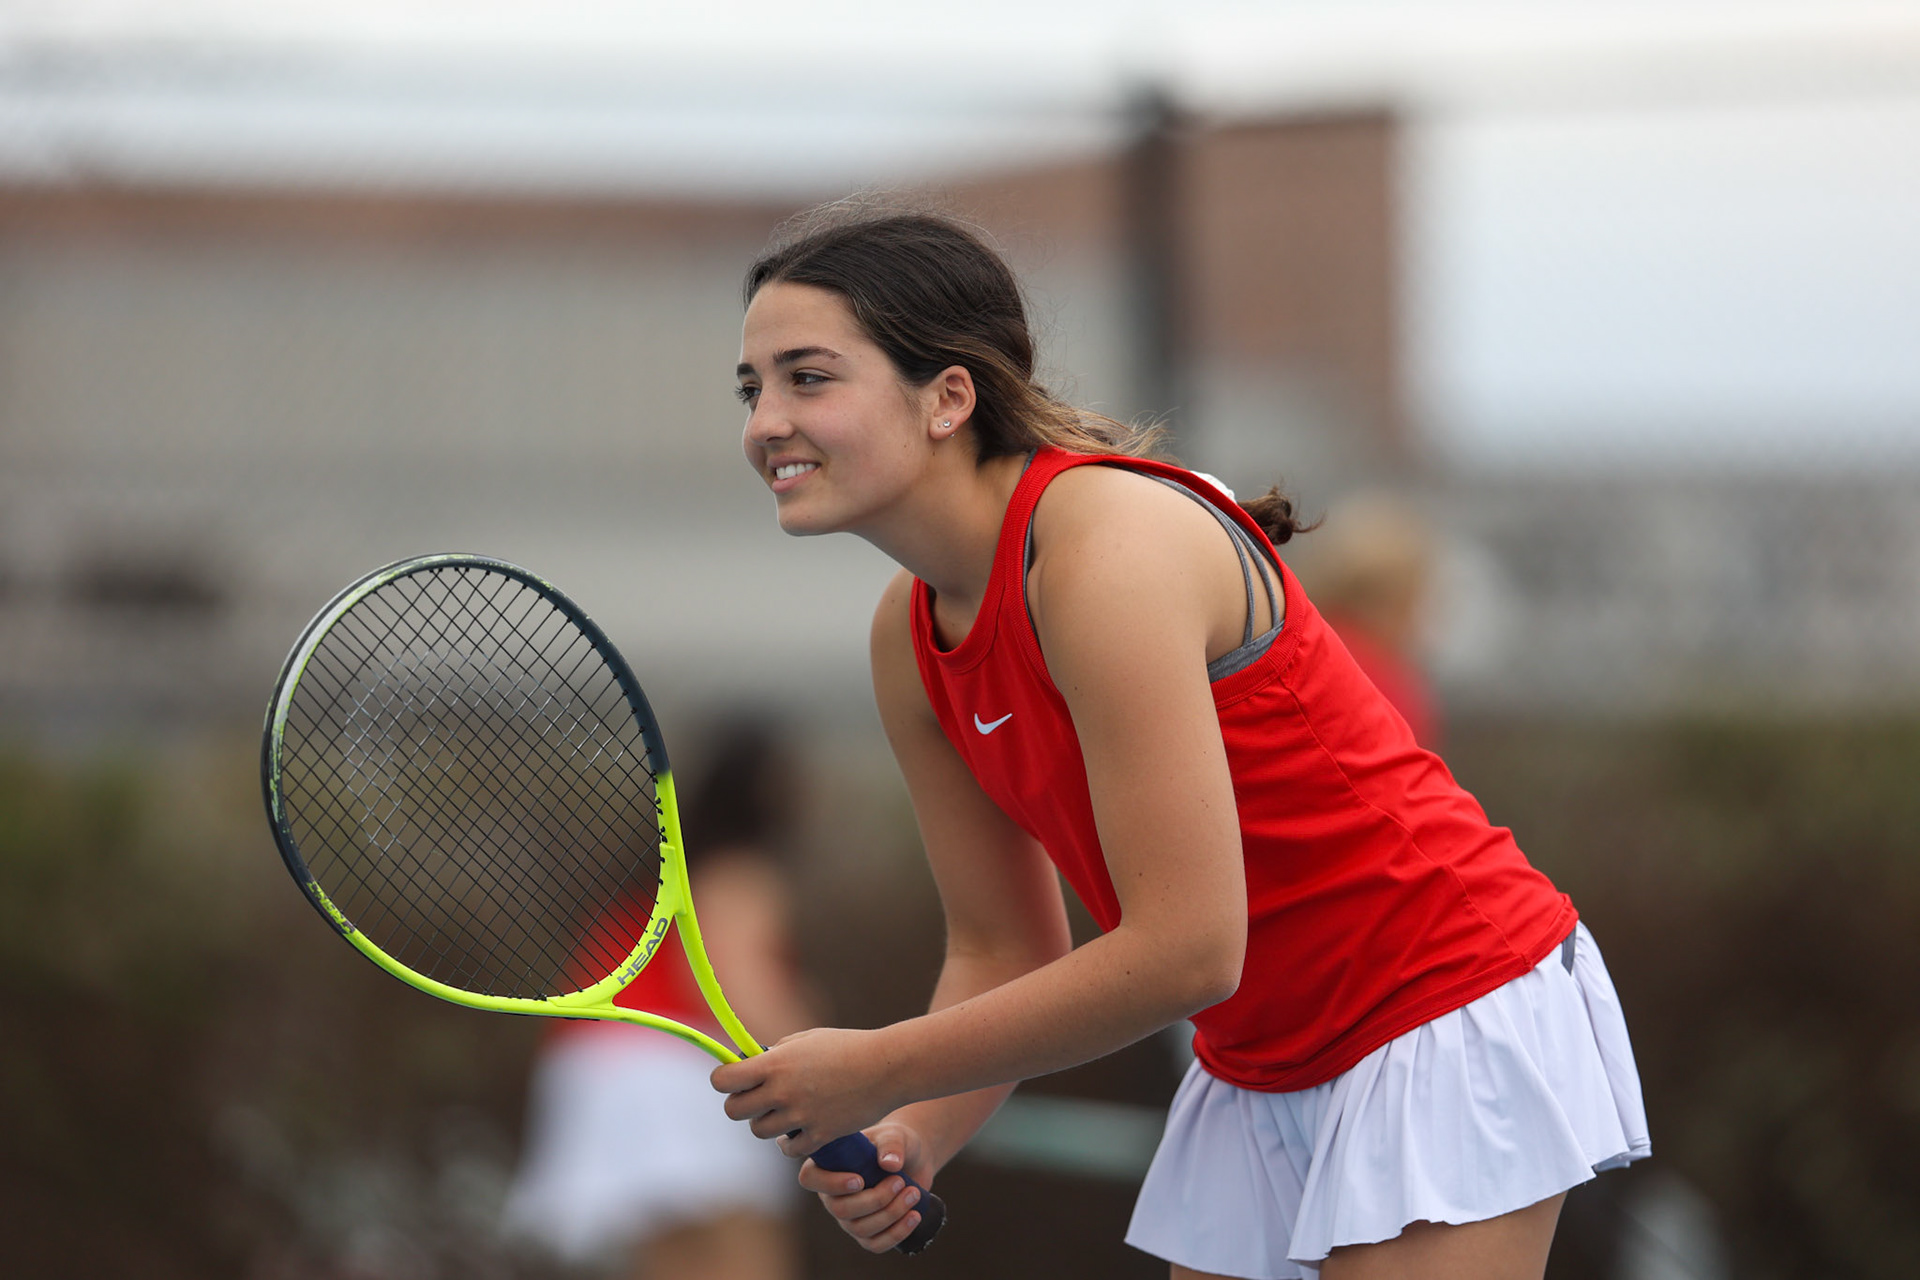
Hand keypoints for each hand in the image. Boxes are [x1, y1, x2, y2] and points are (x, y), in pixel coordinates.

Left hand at [710, 1025, 897, 1155]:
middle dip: (741, 1104)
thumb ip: (775, 1053)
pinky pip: (788, 1148)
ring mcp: (800, 1117)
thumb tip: (749, 1063)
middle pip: (733, 1111)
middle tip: (757, 1097)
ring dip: (767, 1121)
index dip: (723, 1080)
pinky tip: (803, 1126)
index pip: (723, 1080)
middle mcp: (782, 1092)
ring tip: (784, 1109)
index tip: (732, 1078)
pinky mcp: (819, 1136)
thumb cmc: (847, 1047)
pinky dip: (792, 1140)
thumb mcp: (806, 1039)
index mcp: (775, 1063)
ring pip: (759, 1131)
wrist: (888, 1068)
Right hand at [797, 1121, 932, 1253]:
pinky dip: (897, 1233)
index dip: (831, 1184)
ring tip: (913, 1193)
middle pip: (840, 1209)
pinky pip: (876, 1244)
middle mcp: (833, 1195)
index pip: (810, 1178)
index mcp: (828, 1166)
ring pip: (860, 1228)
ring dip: (890, 1213)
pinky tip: (914, 1216)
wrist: (913, 1160)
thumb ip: (891, 1144)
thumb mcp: (895, 1136)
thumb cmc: (895, 1144)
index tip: (860, 1180)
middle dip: (874, 1199)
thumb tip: (889, 1164)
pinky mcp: (869, 1233)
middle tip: (900, 1181)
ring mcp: (849, 1218)